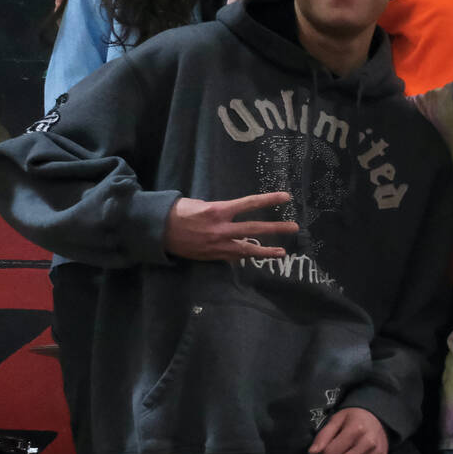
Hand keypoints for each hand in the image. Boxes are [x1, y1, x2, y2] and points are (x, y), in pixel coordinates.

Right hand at [162, 193, 298, 260]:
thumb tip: (232, 215)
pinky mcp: (213, 256)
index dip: (269, 200)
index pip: (249, 203)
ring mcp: (218, 245)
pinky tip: (257, 255)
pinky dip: (246, 255)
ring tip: (282, 252)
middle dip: (276, 228)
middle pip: (255, 228)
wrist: (157, 230)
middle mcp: (221, 229)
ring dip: (267, 251)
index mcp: (218, 210)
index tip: (286, 197)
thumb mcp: (200, 203)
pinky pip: (234, 256)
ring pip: (248, 249)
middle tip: (295, 228)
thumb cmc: (178, 211)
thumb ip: (220, 210)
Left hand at [309, 407, 387, 453]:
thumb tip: (313, 452)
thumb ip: (323, 435)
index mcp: (356, 429)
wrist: (377, 417)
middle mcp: (369, 442)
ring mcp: (377, 453)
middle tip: (339, 452)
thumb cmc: (354, 418)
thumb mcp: (336, 420)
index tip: (330, 446)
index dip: (326, 452)